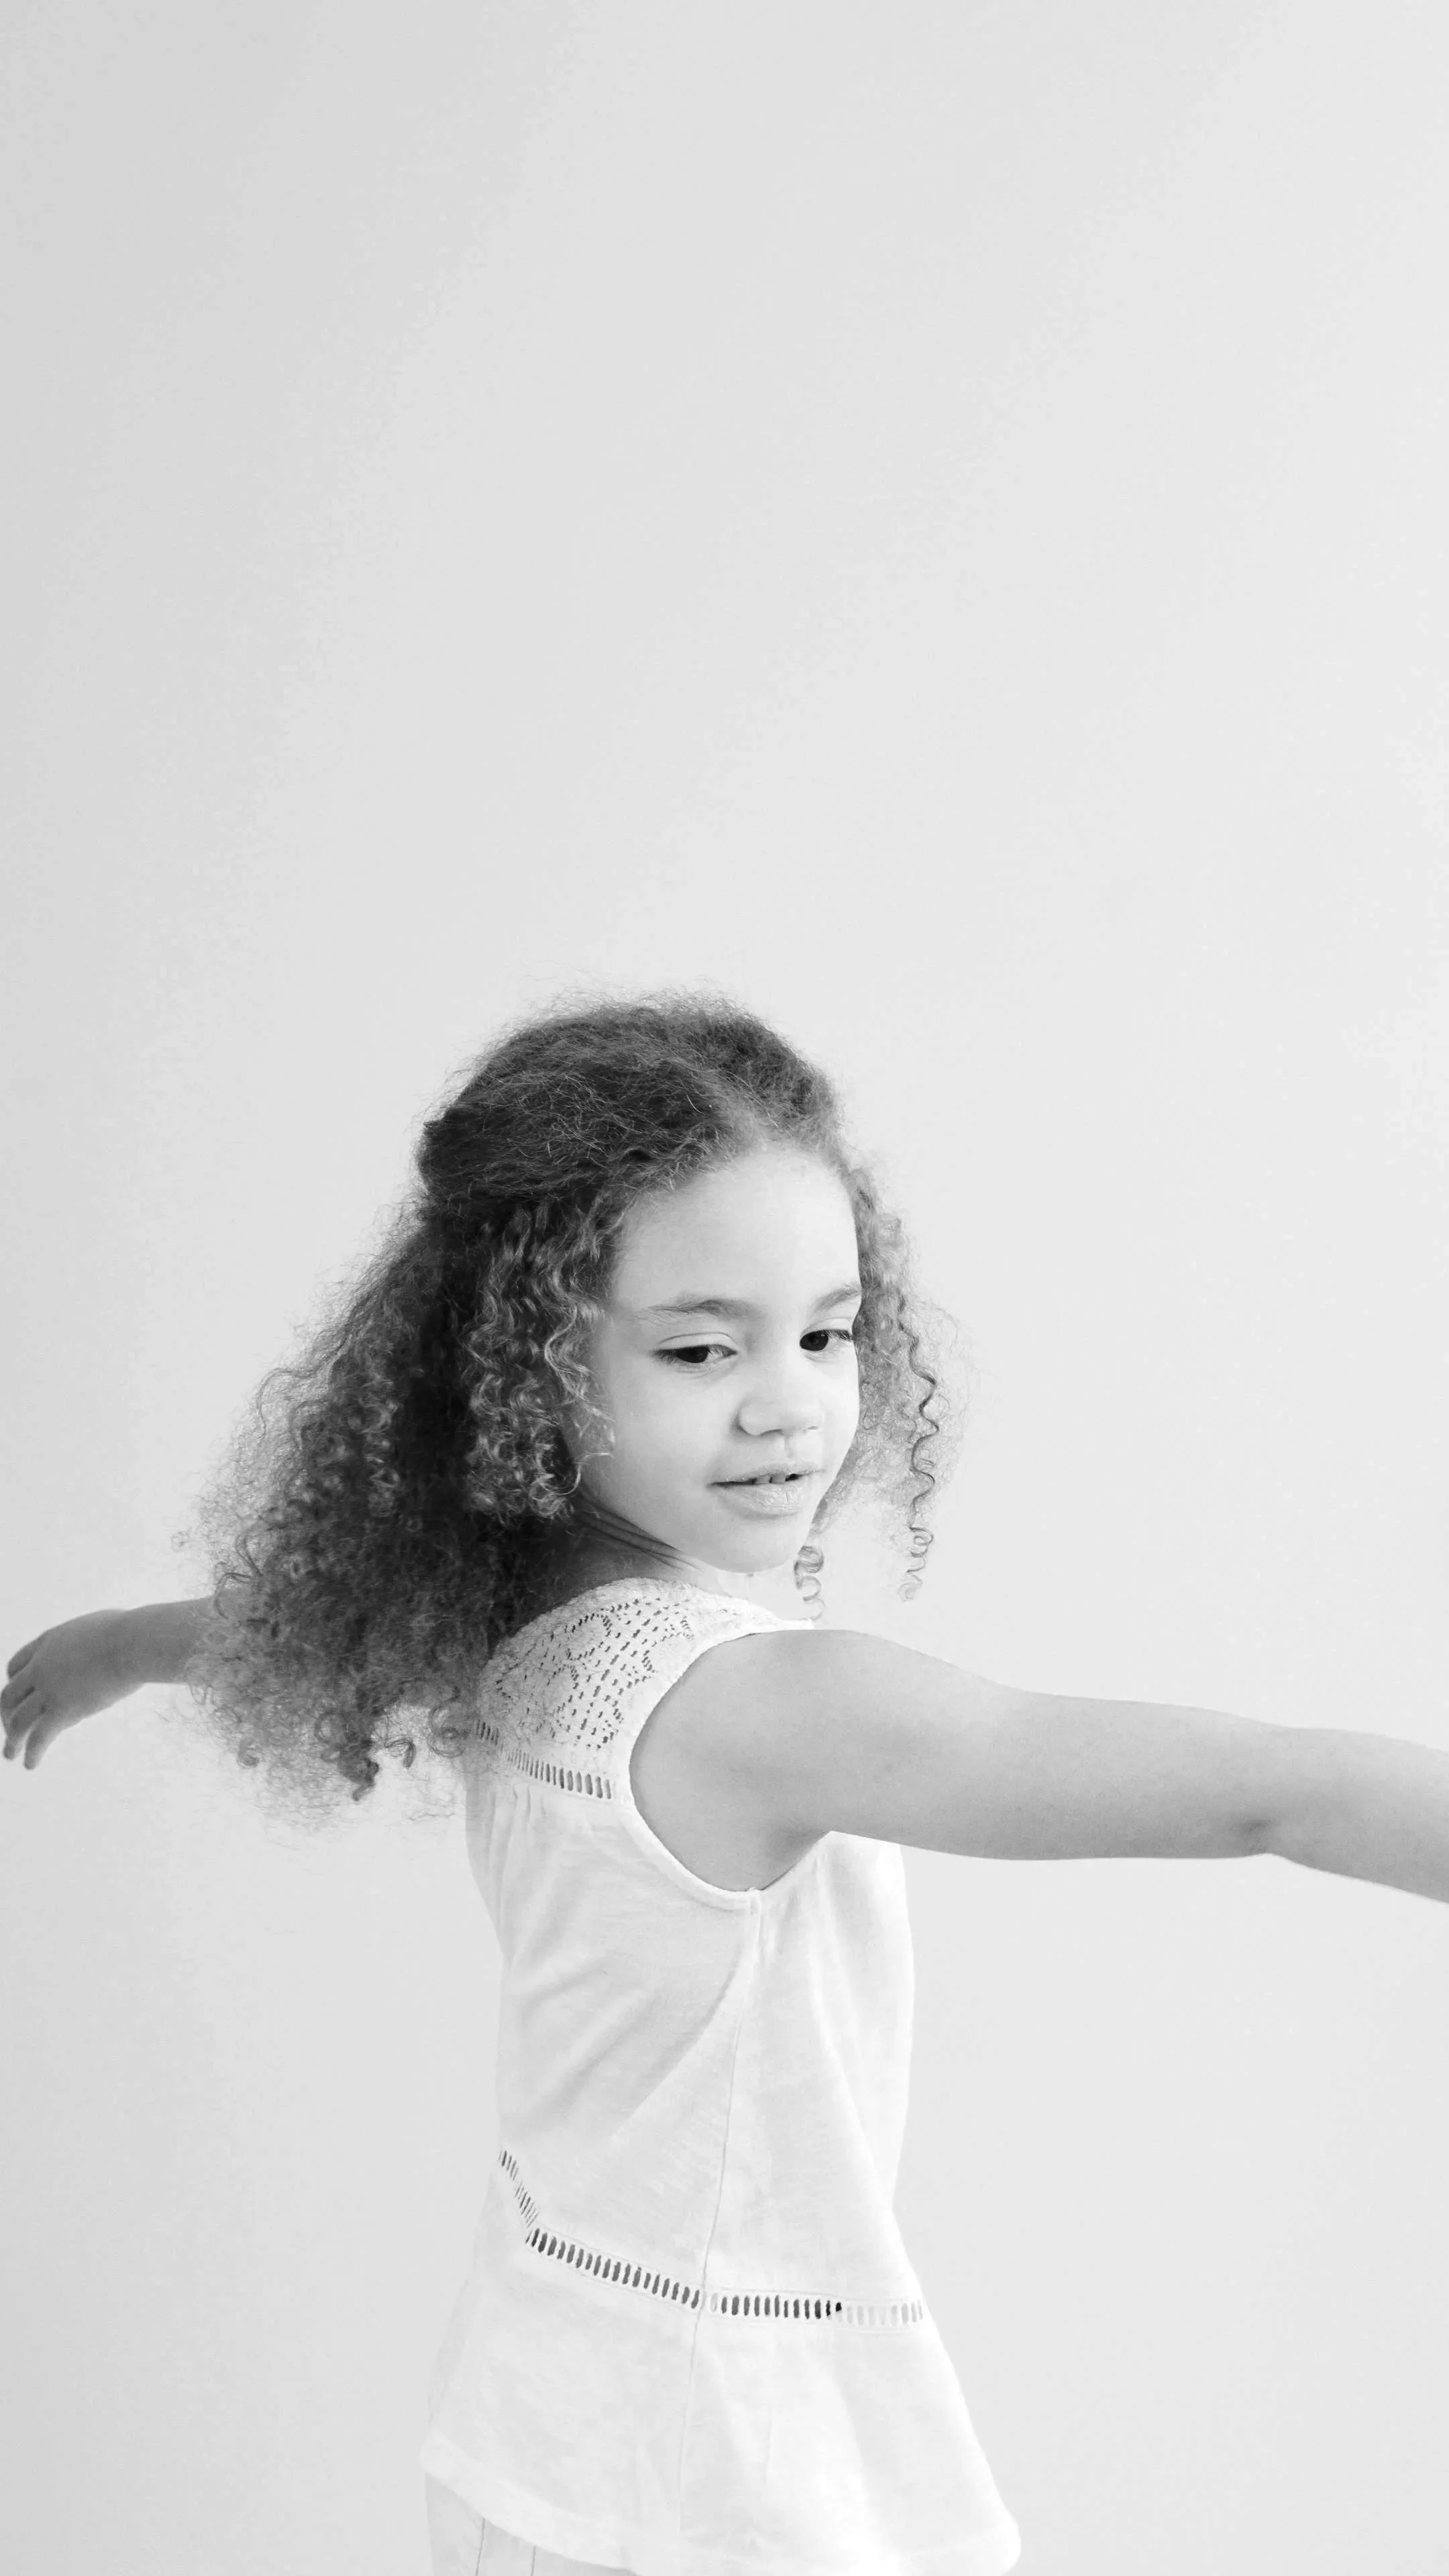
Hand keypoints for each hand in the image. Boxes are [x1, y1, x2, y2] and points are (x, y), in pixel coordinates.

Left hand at [2, 1609, 145, 1770]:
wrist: (131, 1643)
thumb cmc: (126, 1631)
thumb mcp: (93, 1629)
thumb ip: (86, 1641)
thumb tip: (103, 1644)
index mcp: (47, 1643)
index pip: (15, 1666)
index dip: (13, 1683)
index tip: (18, 1697)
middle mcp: (40, 1667)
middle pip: (9, 1694)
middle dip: (6, 1713)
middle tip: (10, 1727)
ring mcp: (49, 1689)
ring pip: (18, 1720)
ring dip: (12, 1740)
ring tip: (11, 1754)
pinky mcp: (63, 1709)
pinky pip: (39, 1736)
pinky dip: (32, 1752)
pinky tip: (31, 1764)